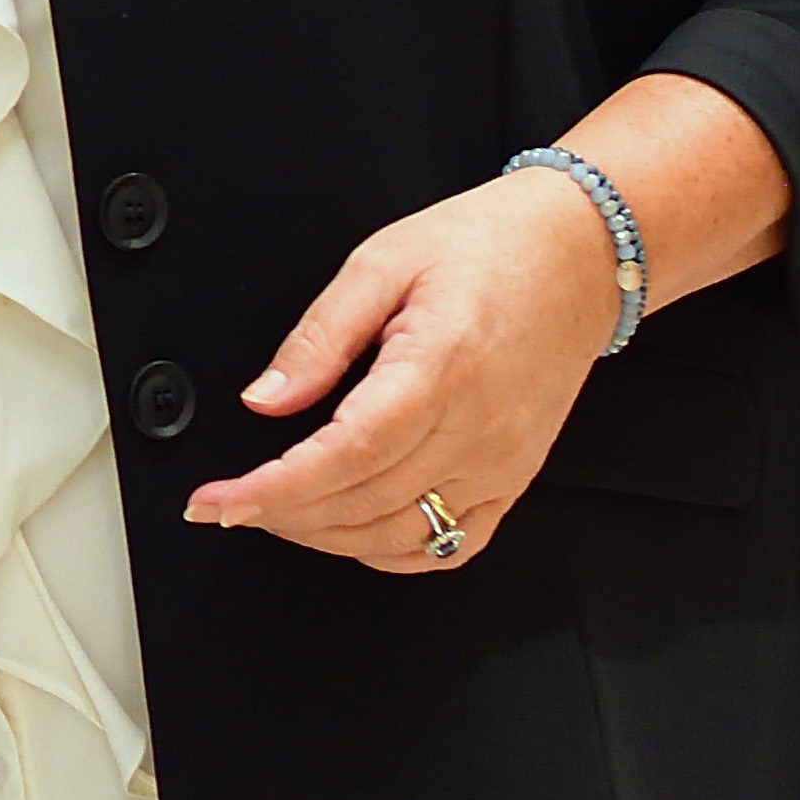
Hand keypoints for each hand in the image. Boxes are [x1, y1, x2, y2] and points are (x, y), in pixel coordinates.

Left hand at [184, 170, 620, 572]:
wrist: (579, 254)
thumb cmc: (490, 247)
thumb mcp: (382, 261)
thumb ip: (319, 336)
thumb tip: (266, 397)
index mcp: (441, 368)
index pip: (346, 455)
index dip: (275, 489)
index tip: (220, 501)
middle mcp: (478, 427)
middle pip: (363, 503)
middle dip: (281, 514)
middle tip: (227, 503)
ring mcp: (502, 462)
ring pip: (401, 536)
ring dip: (326, 536)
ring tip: (276, 512)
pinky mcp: (515, 478)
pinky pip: (453, 546)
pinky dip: (392, 552)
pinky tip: (352, 533)